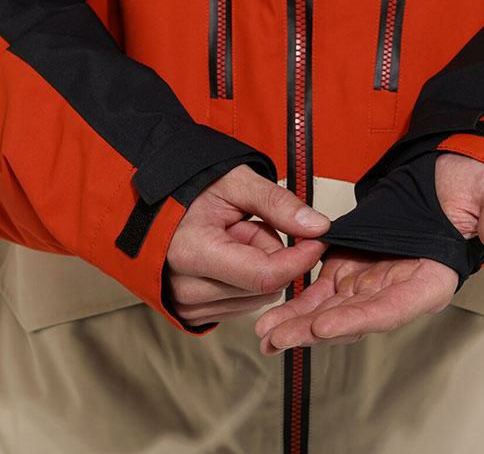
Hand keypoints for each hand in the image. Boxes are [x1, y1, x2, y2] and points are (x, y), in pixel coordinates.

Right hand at [166, 164, 329, 326]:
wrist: (151, 205)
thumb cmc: (190, 189)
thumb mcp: (236, 182)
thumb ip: (278, 204)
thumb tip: (319, 228)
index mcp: (192, 252)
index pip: (265, 275)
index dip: (299, 259)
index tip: (317, 238)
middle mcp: (185, 288)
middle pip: (264, 287)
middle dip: (272, 254)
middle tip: (249, 224)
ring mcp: (186, 306)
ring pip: (257, 298)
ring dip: (259, 268)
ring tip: (232, 237)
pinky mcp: (191, 315)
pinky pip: (241, 304)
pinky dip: (245, 280)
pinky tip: (226, 255)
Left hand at [255, 153, 483, 352]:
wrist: (445, 174)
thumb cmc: (471, 186)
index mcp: (431, 278)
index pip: (394, 308)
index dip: (360, 319)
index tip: (325, 326)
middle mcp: (399, 287)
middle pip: (355, 317)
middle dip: (316, 330)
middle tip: (278, 339)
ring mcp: (373, 278)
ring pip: (333, 307)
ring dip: (300, 321)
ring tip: (266, 334)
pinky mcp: (353, 264)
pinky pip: (324, 286)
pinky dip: (300, 299)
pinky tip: (275, 312)